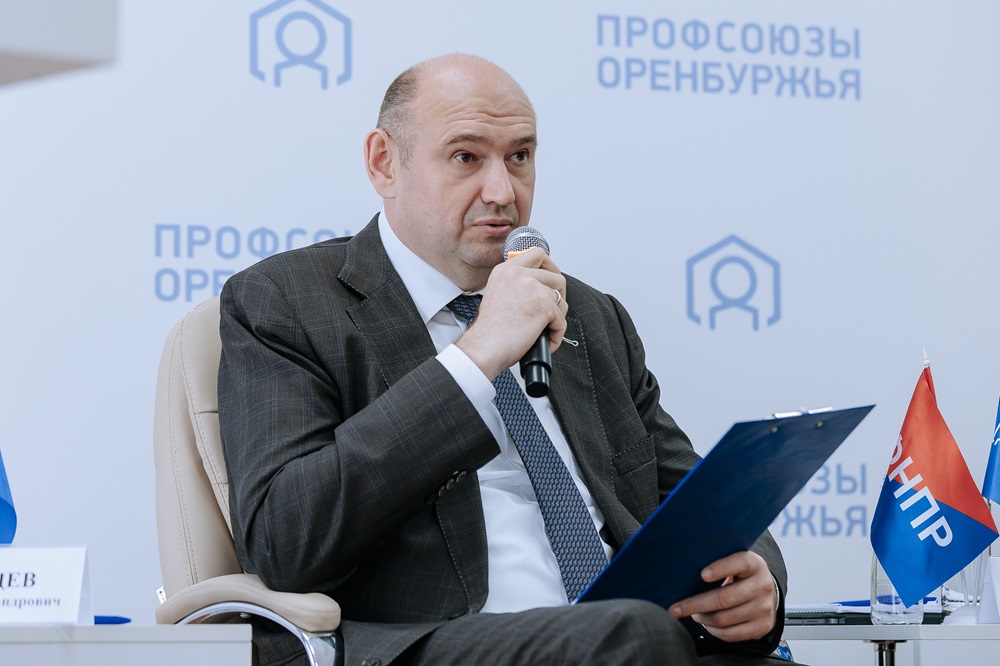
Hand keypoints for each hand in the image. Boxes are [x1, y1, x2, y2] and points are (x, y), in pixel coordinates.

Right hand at [455, 247, 566, 379]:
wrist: (484, 348)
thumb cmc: (490, 330)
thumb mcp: (498, 294)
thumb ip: (516, 285)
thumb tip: (539, 287)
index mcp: (506, 270)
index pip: (537, 254)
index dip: (550, 267)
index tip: (551, 279)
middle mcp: (518, 274)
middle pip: (556, 277)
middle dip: (559, 295)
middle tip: (553, 309)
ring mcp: (532, 287)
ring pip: (562, 299)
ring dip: (558, 316)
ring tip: (546, 328)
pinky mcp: (544, 304)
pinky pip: (561, 320)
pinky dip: (557, 333)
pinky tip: (546, 340)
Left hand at [667, 551, 776, 642]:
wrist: (766, 592)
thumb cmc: (739, 574)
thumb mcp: (734, 562)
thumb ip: (717, 561)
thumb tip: (683, 570)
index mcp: (754, 564)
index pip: (740, 563)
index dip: (721, 568)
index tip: (702, 575)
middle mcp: (762, 585)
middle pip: (724, 598)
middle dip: (695, 604)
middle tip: (675, 608)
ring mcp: (764, 608)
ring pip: (724, 619)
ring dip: (702, 618)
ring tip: (693, 613)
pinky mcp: (762, 626)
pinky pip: (731, 634)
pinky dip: (713, 630)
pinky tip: (705, 624)